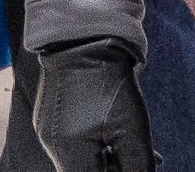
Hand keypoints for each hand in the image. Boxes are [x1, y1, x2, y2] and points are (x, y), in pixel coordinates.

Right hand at [32, 39, 154, 171]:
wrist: (84, 36)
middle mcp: (52, 143)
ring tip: (143, 156)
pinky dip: (100, 149)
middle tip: (145, 161)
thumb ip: (137, 167)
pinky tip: (122, 143)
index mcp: (68, 150)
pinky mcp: (51, 117)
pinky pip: (76, 145)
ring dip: (110, 163)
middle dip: (115, 170)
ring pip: (83, 161)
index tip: (137, 167)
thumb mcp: (133, 131)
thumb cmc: (110, 82)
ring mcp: (49, 129)